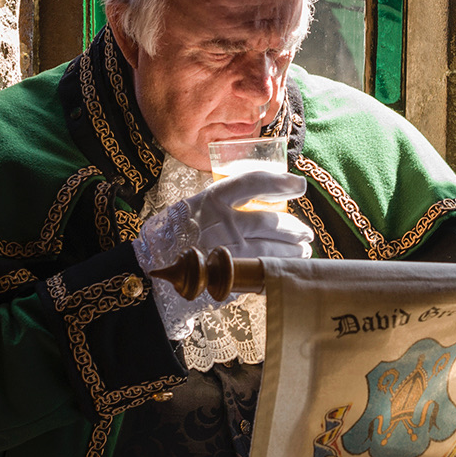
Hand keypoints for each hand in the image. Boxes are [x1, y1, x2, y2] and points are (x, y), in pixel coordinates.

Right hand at [134, 170, 312, 290]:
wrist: (150, 271)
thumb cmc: (171, 237)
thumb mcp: (191, 209)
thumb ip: (220, 204)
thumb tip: (258, 200)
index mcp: (211, 199)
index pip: (254, 182)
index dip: (281, 182)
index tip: (299, 186)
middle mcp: (222, 222)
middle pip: (271, 221)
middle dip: (294, 227)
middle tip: (306, 232)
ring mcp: (227, 250)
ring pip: (272, 247)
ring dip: (293, 249)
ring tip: (303, 250)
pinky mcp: (229, 274)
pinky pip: (264, 269)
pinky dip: (280, 267)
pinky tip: (287, 267)